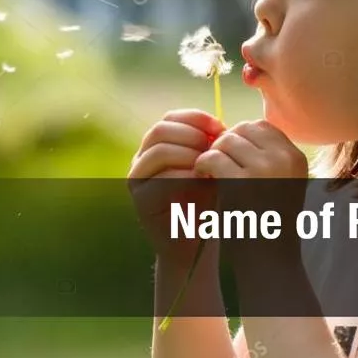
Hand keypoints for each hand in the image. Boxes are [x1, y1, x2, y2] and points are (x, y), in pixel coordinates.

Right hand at [127, 109, 224, 265]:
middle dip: (191, 134)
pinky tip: (202, 179)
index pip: (170, 118)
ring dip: (187, 153)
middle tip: (213, 145)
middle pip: (160, 130)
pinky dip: (184, 175)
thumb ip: (209, 146)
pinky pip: (160, 179)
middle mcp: (142, 158)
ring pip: (158, 151)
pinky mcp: (140, 200)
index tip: (220, 126)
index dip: (195, 118)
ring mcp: (137, 179)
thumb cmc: (206, 200)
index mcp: (157, 145)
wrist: (194, 240)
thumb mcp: (209, 166)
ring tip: (208, 162)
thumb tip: (219, 126)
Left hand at [194, 120, 309, 272]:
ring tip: (209, 173)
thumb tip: (233, 130)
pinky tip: (203, 178)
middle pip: (242, 129)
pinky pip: (212, 158)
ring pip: (225, 141)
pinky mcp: (241, 182)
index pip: (261, 126)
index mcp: (296, 158)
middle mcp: (284, 159)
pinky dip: (202, 166)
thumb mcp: (277, 183)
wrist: (268, 263)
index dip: (240, 136)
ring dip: (212, 154)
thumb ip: (263, 156)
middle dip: (224, 144)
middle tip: (215, 164)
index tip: (230, 156)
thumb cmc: (267, 224)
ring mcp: (264, 168)